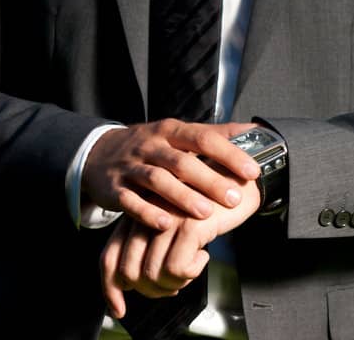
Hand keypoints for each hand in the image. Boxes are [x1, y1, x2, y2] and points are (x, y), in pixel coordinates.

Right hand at [82, 119, 260, 231]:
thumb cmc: (151, 147)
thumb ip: (215, 134)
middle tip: (234, 198)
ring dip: (182, 197)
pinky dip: (148, 213)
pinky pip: (130, 201)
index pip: (204, 138)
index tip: (252, 171)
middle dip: (210, 180)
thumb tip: (254, 130)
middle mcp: (151, 146)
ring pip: (158, 180)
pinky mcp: (114, 189)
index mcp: (171, 131)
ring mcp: (131, 167)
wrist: (99, 153)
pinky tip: (166, 224)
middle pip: (182, 162)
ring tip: (206, 213)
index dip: (229, 154)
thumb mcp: (179, 134)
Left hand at [100, 172, 262, 317]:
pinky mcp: (189, 225)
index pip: (109, 259)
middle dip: (151, 290)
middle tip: (173, 287)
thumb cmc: (208, 201)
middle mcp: (146, 214)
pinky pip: (178, 269)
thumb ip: (152, 243)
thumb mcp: (173, 220)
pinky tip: (204, 256)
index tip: (119, 309)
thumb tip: (139, 283)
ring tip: (191, 269)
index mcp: (137, 213)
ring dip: (174, 284)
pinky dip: (192, 272)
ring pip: (153, 275)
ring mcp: (167, 219)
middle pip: (130, 273)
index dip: (111, 290)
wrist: (240, 180)